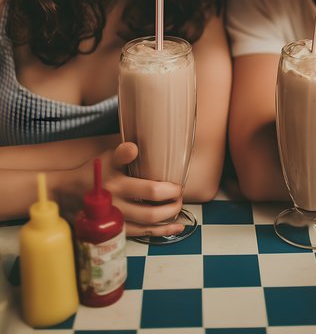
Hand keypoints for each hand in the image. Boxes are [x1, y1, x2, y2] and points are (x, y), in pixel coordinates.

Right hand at [60, 141, 183, 237]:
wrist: (68, 194)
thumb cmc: (93, 171)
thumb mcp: (106, 158)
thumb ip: (122, 153)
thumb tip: (134, 147)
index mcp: (117, 185)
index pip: (149, 191)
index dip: (169, 190)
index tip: (178, 186)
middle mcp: (117, 206)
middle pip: (151, 212)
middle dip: (172, 206)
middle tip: (181, 197)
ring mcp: (116, 221)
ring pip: (147, 227)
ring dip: (168, 221)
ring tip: (180, 212)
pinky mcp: (115, 230)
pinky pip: (140, 235)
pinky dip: (159, 232)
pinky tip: (173, 228)